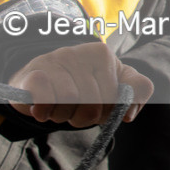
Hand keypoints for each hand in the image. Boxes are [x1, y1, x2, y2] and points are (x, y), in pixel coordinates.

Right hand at [8, 43, 153, 127]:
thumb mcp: (116, 85)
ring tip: (59, 107)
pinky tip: (43, 109)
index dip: (106, 112)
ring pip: (68, 100)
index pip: (114, 96)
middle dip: (84, 116)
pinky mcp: (33, 73)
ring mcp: (54, 60)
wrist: (40, 82)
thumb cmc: (85, 85)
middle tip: (75, 109)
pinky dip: (44, 112)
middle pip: (92, 102)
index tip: (98, 106)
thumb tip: (128, 114)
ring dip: (63, 115)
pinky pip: (44, 98)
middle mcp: (78, 52)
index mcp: (103, 54)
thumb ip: (137, 92)